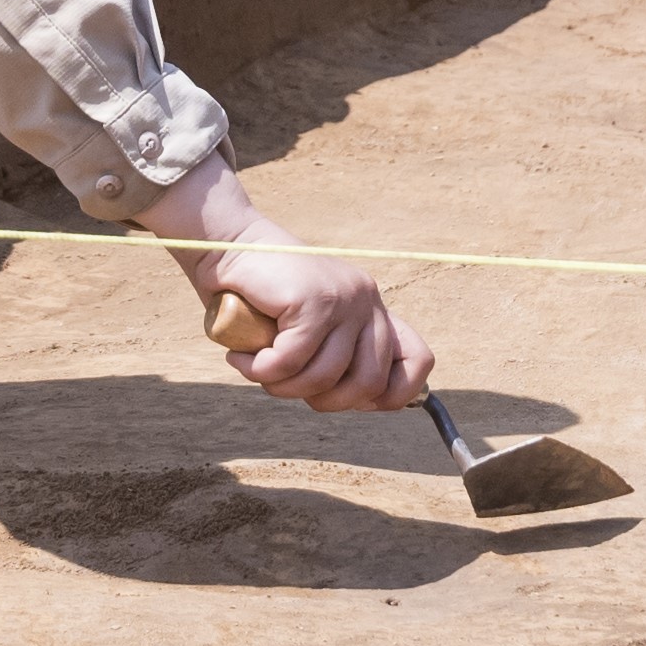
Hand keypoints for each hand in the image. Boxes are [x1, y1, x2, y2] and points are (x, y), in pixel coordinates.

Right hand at [135, 153, 432, 413]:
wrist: (227, 244)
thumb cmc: (260, 297)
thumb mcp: (310, 330)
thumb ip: (336, 356)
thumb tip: (364, 402)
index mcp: (373, 310)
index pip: (418, 361)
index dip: (392, 395)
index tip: (349, 401)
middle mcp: (367, 301)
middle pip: (369, 383)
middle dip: (324, 401)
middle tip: (286, 385)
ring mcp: (344, 298)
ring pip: (324, 377)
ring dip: (282, 387)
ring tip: (257, 369)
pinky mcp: (314, 299)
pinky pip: (290, 361)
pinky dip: (259, 370)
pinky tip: (241, 358)